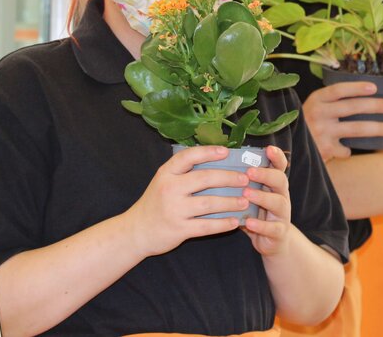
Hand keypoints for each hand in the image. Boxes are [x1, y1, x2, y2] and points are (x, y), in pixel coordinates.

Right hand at [124, 146, 247, 256]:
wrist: (136, 231)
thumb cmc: (156, 202)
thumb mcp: (164, 181)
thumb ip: (184, 172)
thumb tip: (219, 161)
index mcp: (166, 173)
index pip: (188, 157)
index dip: (208, 152)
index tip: (226, 151)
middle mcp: (169, 189)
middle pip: (204, 178)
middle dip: (228, 178)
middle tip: (245, 179)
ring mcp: (174, 210)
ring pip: (208, 203)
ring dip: (230, 202)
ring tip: (246, 201)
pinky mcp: (179, 229)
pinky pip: (206, 226)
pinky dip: (223, 224)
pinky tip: (235, 221)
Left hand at [243, 145, 292, 256]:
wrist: (273, 242)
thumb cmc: (256, 213)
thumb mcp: (251, 195)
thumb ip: (241, 182)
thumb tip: (215, 164)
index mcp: (274, 184)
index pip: (280, 166)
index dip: (276, 156)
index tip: (268, 148)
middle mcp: (281, 196)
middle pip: (280, 180)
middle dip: (265, 175)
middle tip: (249, 171)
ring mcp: (282, 214)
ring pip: (277, 202)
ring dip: (262, 197)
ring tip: (246, 194)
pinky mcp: (279, 232)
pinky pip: (272, 228)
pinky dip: (261, 225)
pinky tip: (249, 222)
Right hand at [302, 82, 382, 160]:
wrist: (287, 148)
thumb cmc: (306, 124)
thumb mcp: (313, 108)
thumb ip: (331, 104)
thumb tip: (367, 96)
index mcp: (316, 100)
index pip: (338, 90)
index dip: (356, 88)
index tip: (375, 87)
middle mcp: (318, 114)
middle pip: (352, 108)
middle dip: (375, 106)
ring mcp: (321, 133)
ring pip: (356, 129)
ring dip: (377, 128)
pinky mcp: (324, 150)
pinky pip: (346, 150)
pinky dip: (348, 151)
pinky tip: (346, 151)